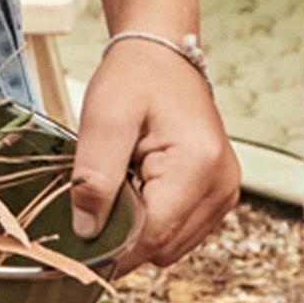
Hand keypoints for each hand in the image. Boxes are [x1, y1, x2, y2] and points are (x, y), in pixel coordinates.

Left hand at [69, 41, 238, 276]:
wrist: (162, 56)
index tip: (79, 241)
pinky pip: (178, 231)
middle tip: (102, 191)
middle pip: (162, 247)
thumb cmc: (136, 77)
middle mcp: (222, 187)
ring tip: (126, 179)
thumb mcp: (104, 117)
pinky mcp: (217, 196)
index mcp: (199, 166)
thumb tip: (87, 232)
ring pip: (170, 246)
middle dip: (126, 232)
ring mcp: (224, 193)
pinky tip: (141, 183)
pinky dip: (153, 217)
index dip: (112, 247)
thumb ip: (94, 176)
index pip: (152, 237)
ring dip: (140, 225)